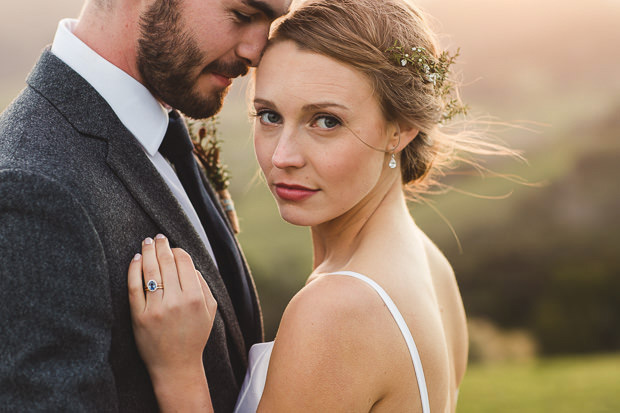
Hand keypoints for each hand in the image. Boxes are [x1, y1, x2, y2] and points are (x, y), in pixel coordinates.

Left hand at [127, 234, 216, 378]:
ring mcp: (156, 308)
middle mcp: (176, 301)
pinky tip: (136, 259)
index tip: (174, 247)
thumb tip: (188, 263)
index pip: (185, 262)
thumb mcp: (210, 310)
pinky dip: (134, 269)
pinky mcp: (139, 316)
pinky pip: (134, 286)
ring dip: (147, 251)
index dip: (178, 250)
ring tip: (146, 242)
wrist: (176, 365)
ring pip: (150, 271)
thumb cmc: (194, 336)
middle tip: (157, 237)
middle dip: (161, 245)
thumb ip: (203, 284)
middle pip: (166, 262)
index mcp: (196, 298)